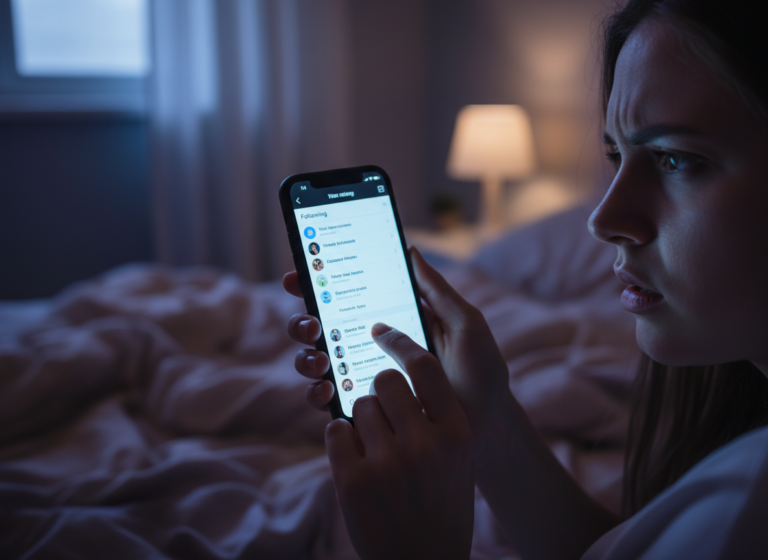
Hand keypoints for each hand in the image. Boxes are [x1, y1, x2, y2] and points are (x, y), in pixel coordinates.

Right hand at [283, 247, 510, 464]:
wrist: (488, 425)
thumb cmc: (481, 372)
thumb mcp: (465, 324)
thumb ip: (436, 290)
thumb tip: (409, 250)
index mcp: (389, 319)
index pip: (345, 296)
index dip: (316, 282)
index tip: (299, 274)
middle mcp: (367, 346)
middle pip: (318, 326)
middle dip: (303, 320)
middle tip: (313, 322)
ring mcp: (360, 378)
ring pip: (314, 360)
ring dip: (307, 356)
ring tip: (322, 357)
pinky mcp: (361, 410)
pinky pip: (325, 399)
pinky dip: (317, 391)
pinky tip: (328, 387)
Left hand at [326, 325, 473, 559]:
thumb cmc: (440, 507)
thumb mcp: (458, 460)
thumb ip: (438, 419)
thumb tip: (400, 374)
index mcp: (457, 434)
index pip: (426, 368)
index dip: (401, 344)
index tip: (383, 333)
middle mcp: (425, 444)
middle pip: (385, 380)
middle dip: (378, 390)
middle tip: (381, 411)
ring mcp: (388, 463)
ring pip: (358, 405)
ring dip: (360, 419)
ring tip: (373, 447)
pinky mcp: (353, 481)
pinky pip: (335, 430)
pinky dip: (340, 439)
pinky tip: (354, 458)